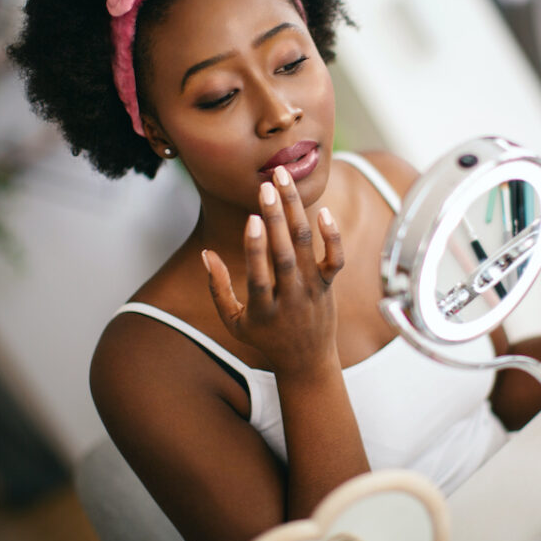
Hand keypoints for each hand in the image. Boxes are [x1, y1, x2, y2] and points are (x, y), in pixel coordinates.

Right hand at [202, 166, 344, 379]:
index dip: (256, 248)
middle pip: (285, 254)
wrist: (308, 361)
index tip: (251, 219)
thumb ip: (219, 289)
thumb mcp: (234, 322)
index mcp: (264, 310)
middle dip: (276, 218)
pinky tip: (322, 211)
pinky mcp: (328, 284)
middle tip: (266, 186)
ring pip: (307, 246)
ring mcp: (312, 290)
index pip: (260, 276)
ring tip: (284, 180)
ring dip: (296, 211)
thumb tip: (205, 254)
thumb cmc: (266, 338)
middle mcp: (291, 298)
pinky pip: (335, 259)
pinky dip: (332, 236)